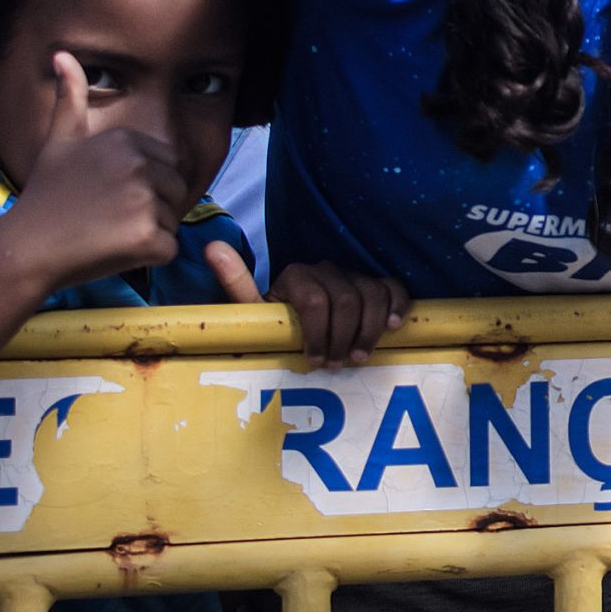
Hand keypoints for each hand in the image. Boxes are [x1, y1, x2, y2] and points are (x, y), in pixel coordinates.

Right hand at [0, 55, 188, 293]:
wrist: (27, 246)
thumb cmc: (47, 194)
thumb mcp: (59, 139)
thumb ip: (69, 97)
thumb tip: (62, 54)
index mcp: (128, 141)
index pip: (169, 165)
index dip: (144, 184)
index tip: (107, 193)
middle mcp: (140, 166)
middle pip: (175, 191)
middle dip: (150, 207)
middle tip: (107, 215)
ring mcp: (145, 202)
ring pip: (173, 218)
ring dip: (149, 230)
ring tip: (107, 230)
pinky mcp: (148, 238)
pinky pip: (168, 247)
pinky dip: (147, 254)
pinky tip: (113, 249)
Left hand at [207, 246, 408, 366]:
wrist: (296, 323)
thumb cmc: (274, 324)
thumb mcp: (251, 312)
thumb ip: (236, 284)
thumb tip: (213, 247)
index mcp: (296, 275)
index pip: (315, 300)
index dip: (319, 334)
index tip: (316, 361)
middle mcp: (326, 268)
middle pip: (347, 300)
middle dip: (344, 337)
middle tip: (338, 364)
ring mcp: (353, 274)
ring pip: (373, 294)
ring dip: (369, 330)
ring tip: (360, 356)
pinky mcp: (375, 282)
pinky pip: (393, 287)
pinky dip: (397, 305)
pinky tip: (392, 328)